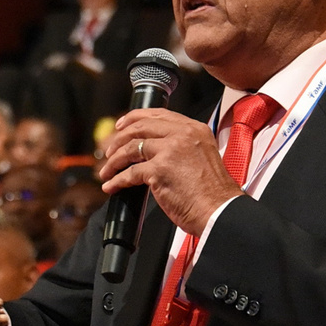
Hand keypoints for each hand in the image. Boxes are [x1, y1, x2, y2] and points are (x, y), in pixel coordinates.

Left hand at [98, 108, 241, 235]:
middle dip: (119, 138)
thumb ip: (182, 146)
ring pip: (131, 148)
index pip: (159, 114)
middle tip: (108, 149)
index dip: (135, 118)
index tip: (121, 125)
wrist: (219, 211)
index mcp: (195, 129)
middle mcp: (183, 135)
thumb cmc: (213, 193)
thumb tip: (153, 149)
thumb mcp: (202, 156)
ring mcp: (170, 151)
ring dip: (114, 161)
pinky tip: (111, 186)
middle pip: (141, 127)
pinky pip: (130, 173)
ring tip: (106, 171)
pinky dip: (116, 180)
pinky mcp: (159, 170)